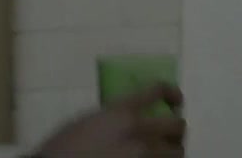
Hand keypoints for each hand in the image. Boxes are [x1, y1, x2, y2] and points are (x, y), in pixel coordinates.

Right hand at [34, 84, 185, 157]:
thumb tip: (128, 115)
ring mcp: (144, 155)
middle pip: (177, 125)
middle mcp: (139, 131)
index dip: (172, 91)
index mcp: (122, 111)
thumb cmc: (63, 146)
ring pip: (178, 152)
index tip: (176, 101)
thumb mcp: (86, 120)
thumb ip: (111, 114)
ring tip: (164, 152)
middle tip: (170, 131)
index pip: (157, 90)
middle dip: (176, 127)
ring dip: (172, 150)